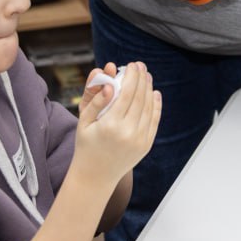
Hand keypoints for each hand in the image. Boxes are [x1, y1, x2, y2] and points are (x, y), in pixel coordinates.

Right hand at [72, 62, 160, 188]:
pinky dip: (156, 106)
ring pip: (149, 108)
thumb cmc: (86, 146)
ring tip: (147, 77)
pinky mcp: (146, 146)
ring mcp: (139, 140)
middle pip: (140, 98)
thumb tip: (109, 84)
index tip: (132, 65)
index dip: (132, 77)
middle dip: (141, 79)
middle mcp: (128, 132)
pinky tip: (154, 94)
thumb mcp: (84, 122)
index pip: (127, 94)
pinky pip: (154, 121)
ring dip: (149, 89)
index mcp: (110, 125)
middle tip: (141, 66)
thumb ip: (96, 102)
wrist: (95, 176)